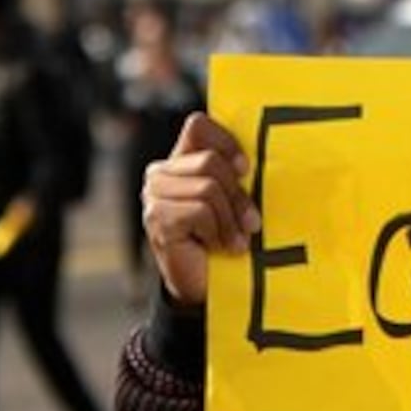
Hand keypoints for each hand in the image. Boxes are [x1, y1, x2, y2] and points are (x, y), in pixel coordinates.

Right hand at [141, 113, 260, 306]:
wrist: (205, 285)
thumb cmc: (226, 237)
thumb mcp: (235, 200)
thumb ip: (236, 175)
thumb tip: (256, 159)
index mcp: (181, 160)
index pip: (198, 125)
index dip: (226, 142)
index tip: (246, 170)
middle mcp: (161, 173)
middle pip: (209, 161)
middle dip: (238, 194)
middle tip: (250, 222)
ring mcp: (154, 195)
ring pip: (207, 186)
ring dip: (230, 218)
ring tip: (236, 239)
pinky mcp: (157, 217)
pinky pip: (199, 210)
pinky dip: (218, 231)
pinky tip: (219, 246)